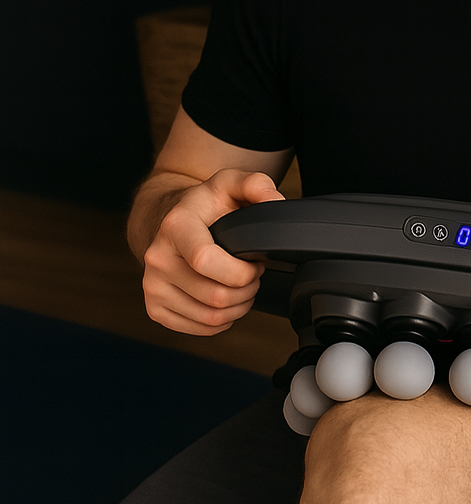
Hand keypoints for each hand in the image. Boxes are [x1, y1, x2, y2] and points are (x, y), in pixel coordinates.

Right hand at [141, 168, 284, 335]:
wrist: (169, 221)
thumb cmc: (206, 204)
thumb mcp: (230, 183)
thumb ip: (257, 184)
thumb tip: (276, 201)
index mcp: (176, 226)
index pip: (205, 260)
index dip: (241, 270)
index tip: (256, 261)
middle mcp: (157, 257)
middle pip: (214, 295)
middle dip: (247, 289)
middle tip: (254, 273)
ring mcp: (152, 286)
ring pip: (209, 316)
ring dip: (238, 306)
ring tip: (244, 285)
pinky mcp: (154, 308)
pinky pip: (198, 328)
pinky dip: (222, 320)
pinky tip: (227, 300)